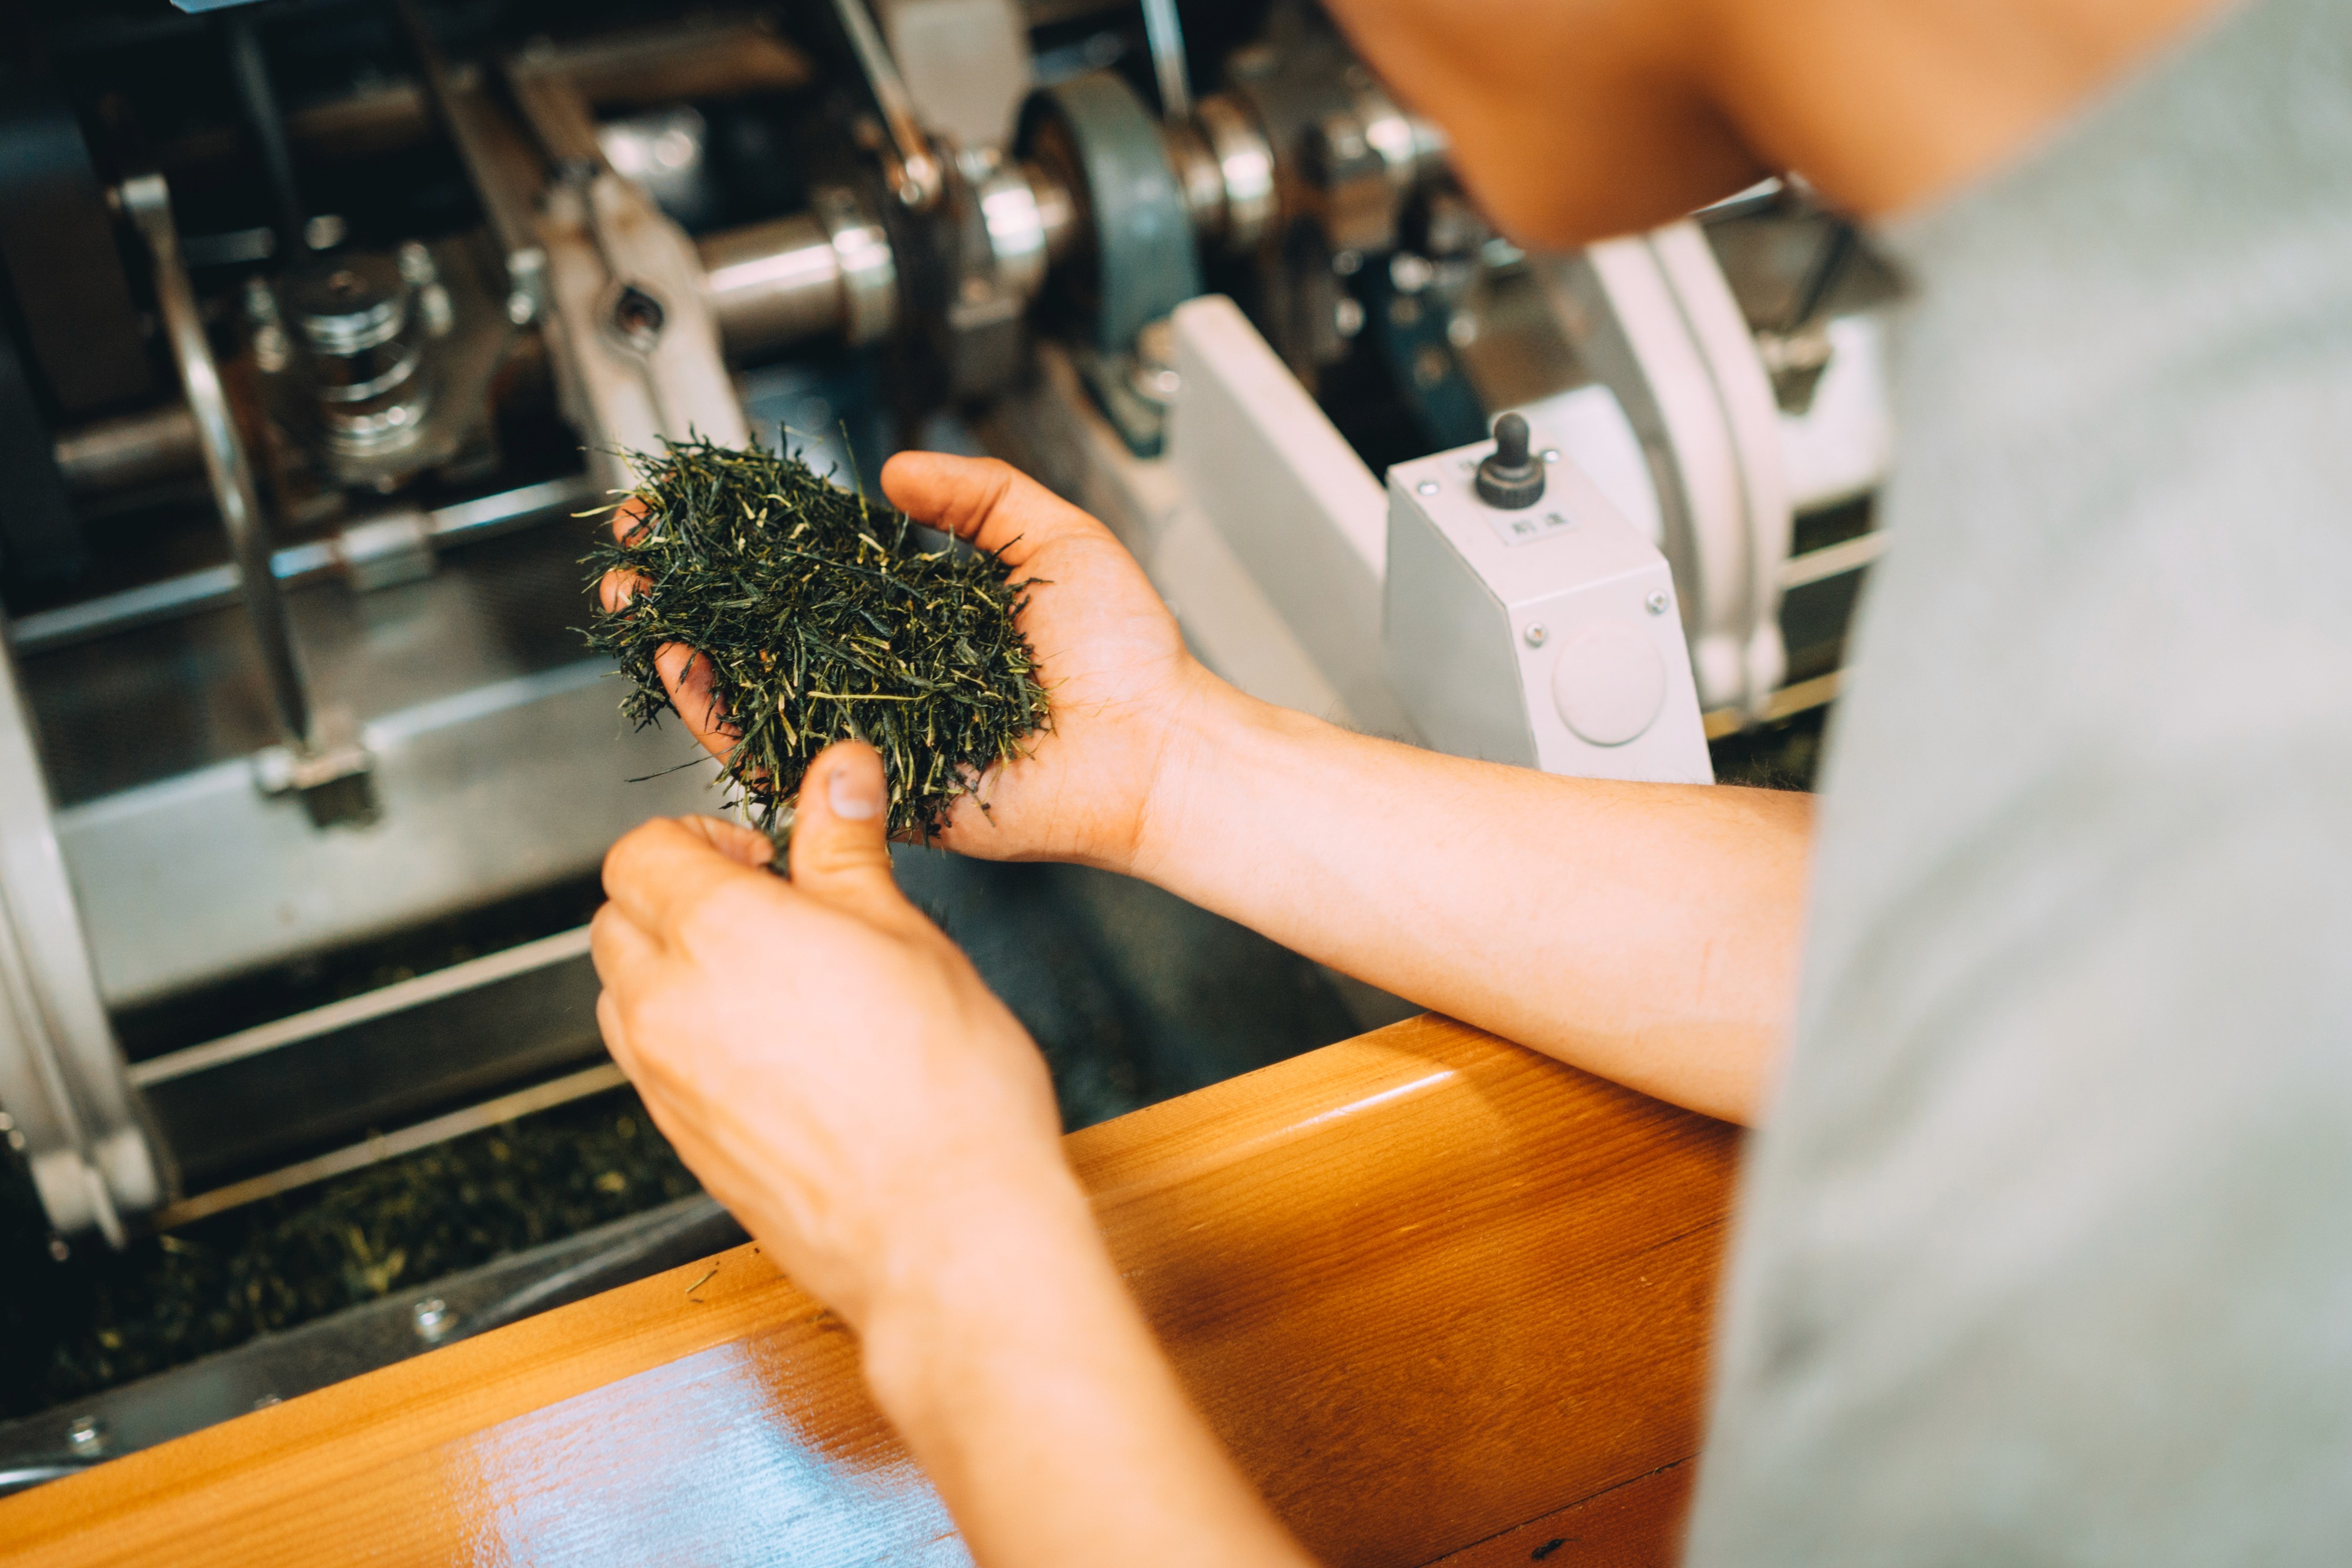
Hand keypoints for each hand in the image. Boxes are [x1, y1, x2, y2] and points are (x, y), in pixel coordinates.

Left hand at [590, 739, 1082, 1330]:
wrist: (944, 1234)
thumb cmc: (945, 1088)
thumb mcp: (905, 935)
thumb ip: (846, 849)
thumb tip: (837, 773)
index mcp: (718, 932)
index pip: (641, 851)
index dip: (699, 839)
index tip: (763, 857)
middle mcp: (668, 1006)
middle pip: (615, 920)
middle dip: (675, 899)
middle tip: (770, 911)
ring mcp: (666, 1085)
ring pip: (623, 996)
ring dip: (672, 970)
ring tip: (772, 982)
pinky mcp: (683, 1146)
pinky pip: (652, 1067)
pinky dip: (686, 1039)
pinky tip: (775, 1052)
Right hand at [597, 452, 1232, 874]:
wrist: (1159, 743)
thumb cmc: (1127, 653)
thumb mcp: (1052, 539)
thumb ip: (977, 496)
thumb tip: (892, 472)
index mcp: (914, 619)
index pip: (805, 573)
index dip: (741, 540)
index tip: (688, 504)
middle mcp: (882, 675)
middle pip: (759, 632)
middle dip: (687, 593)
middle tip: (633, 555)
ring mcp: (874, 733)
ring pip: (754, 696)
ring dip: (684, 651)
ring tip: (636, 605)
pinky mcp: (876, 787)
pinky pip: (785, 763)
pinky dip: (727, 721)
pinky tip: (687, 672)